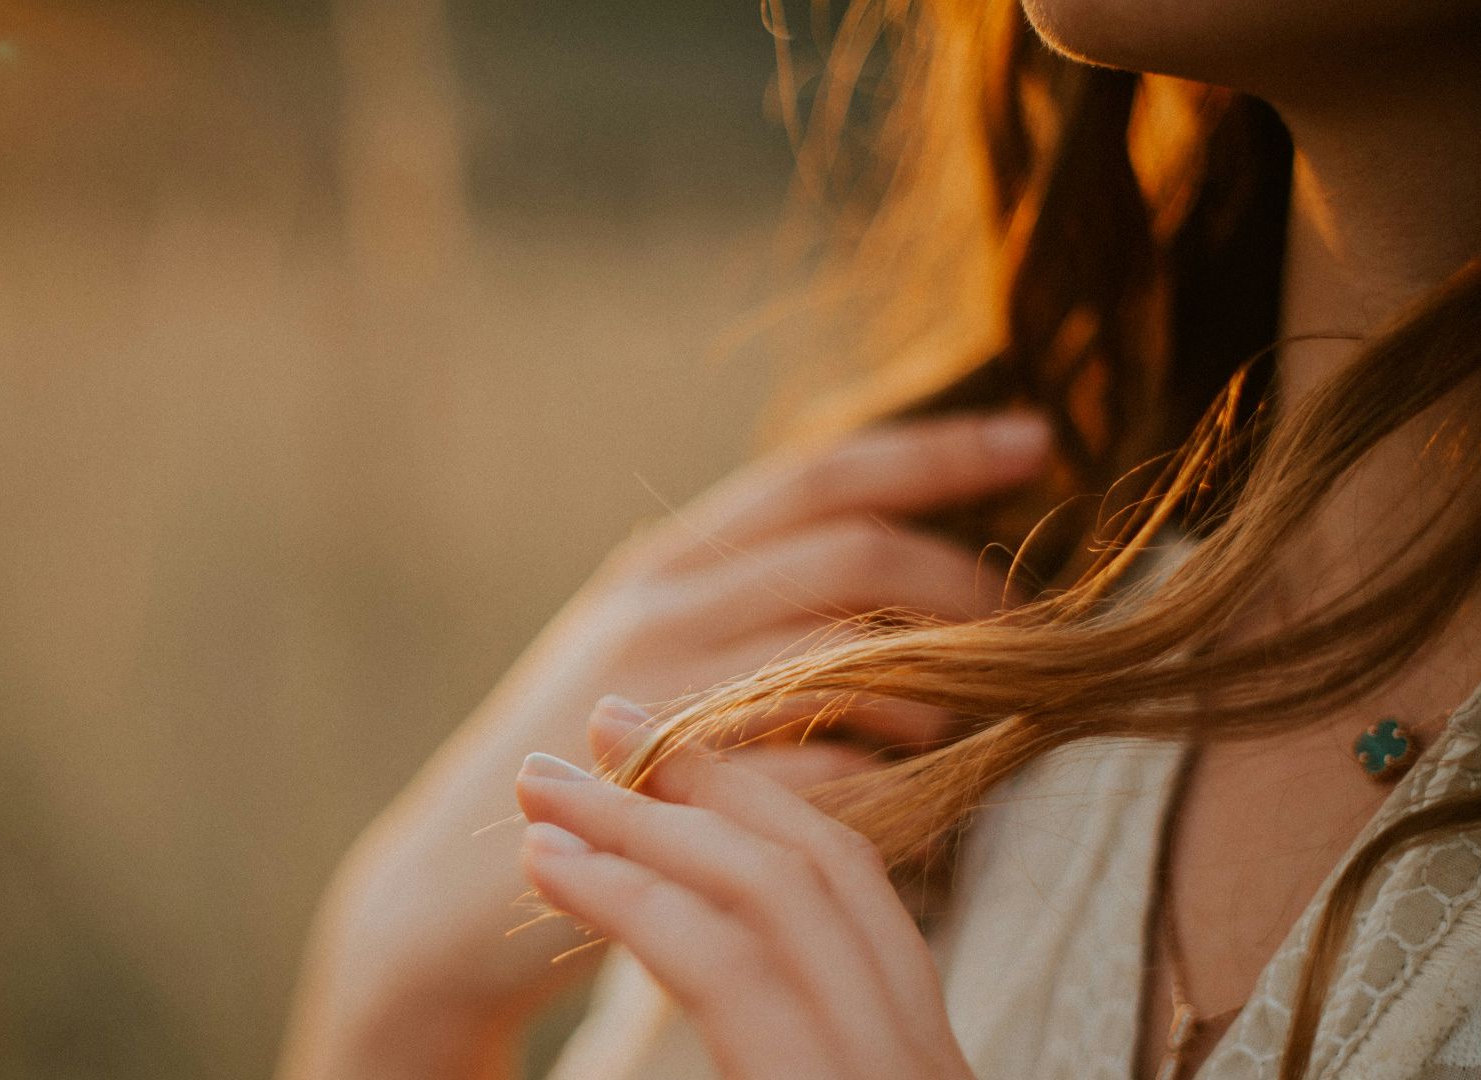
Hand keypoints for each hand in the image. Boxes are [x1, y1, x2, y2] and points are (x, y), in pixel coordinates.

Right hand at [281, 412, 1044, 1078]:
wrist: (444, 889)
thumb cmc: (571, 771)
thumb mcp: (640, 655)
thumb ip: (738, 608)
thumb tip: (886, 583)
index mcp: (664, 563)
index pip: (817, 474)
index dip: (933, 451)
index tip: (1036, 438)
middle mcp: (661, 607)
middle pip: (851, 553)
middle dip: (959, 578)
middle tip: (1024, 621)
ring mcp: (662, 695)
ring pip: (846, 657)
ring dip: (931, 690)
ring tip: (962, 723)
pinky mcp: (668, 792)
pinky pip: (820, 771)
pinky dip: (887, 778)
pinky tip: (908, 793)